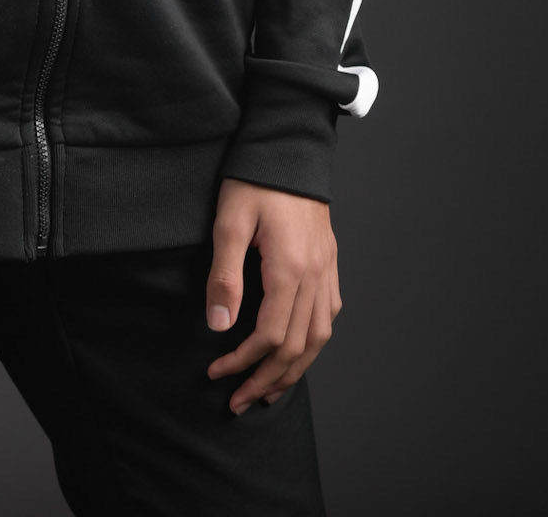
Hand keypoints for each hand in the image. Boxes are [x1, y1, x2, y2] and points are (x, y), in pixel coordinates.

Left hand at [204, 177, 341, 413]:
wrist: (288, 145)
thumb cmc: (255, 179)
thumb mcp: (228, 221)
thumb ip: (225, 275)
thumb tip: (219, 325)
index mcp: (289, 267)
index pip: (269, 335)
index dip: (243, 362)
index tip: (217, 373)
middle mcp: (314, 274)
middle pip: (296, 346)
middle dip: (267, 380)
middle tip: (239, 401)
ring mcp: (326, 267)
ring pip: (319, 336)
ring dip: (295, 369)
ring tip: (270, 390)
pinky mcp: (328, 259)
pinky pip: (330, 313)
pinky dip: (315, 341)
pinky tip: (299, 349)